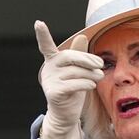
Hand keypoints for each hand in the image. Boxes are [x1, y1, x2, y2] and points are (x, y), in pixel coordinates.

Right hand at [35, 20, 103, 138]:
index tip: (38, 23)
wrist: (66, 114)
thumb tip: (82, 36)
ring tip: (100, 76)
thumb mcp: (78, 71)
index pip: (46, 46)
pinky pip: (73, 84)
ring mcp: (49, 81)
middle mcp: (48, 69)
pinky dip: (85, 83)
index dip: (42, 35)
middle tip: (100, 64)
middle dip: (86, 59)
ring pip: (74, 72)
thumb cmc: (73, 90)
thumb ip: (79, 54)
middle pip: (69, 57)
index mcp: (53, 61)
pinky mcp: (53, 93)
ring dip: (90, 73)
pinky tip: (91, 85)